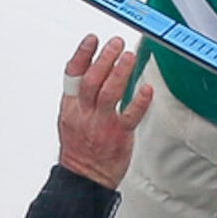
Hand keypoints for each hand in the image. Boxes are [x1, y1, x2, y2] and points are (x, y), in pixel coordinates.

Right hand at [55, 36, 151, 189]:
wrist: (85, 178)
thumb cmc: (81, 149)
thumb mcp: (71, 120)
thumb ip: (81, 98)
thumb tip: (94, 71)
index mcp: (70, 108)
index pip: (72, 75)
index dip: (82, 55)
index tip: (92, 39)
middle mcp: (84, 113)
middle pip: (92, 80)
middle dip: (104, 59)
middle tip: (115, 43)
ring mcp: (101, 124)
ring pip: (109, 93)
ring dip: (120, 72)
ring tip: (129, 56)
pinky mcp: (118, 135)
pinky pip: (130, 115)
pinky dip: (139, 101)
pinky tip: (146, 88)